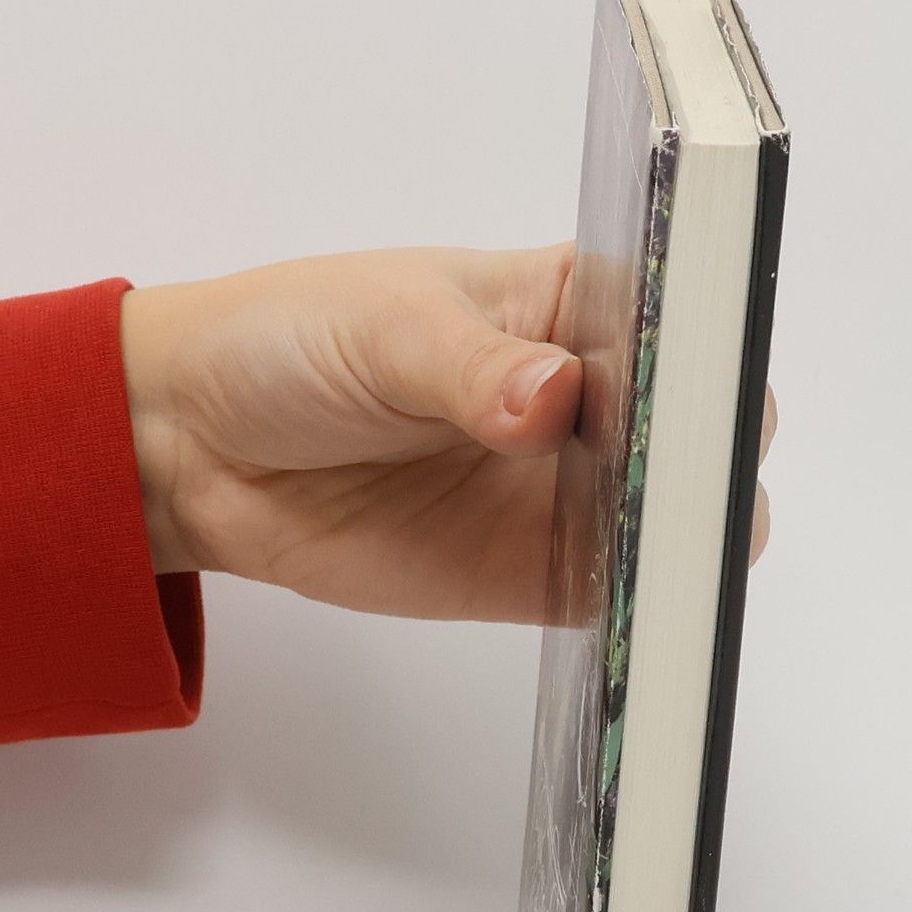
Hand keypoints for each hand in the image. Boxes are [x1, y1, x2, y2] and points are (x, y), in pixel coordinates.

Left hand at [120, 245, 772, 622]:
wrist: (198, 446)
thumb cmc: (293, 344)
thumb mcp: (383, 330)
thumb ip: (473, 365)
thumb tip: (555, 397)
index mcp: (577, 303)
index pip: (690, 320)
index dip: (711, 351)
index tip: (699, 384)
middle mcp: (597, 397)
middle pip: (710, 427)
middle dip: (713, 453)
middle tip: (668, 475)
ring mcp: (575, 492)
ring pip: (685, 523)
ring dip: (690, 539)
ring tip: (655, 545)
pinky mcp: (542, 575)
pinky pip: (622, 596)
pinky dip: (645, 608)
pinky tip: (639, 605)